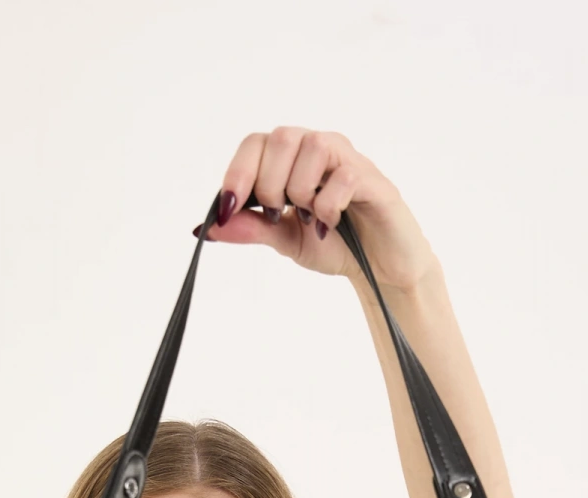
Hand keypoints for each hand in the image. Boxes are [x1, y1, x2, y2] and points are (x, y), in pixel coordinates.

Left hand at [200, 127, 440, 294]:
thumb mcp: (284, 240)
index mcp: (294, 159)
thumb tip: (207, 227)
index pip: (256, 143)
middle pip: (279, 138)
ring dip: (300, 189)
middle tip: (281, 215)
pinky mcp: (373, 180)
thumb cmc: (336, 246)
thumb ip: (251, 229)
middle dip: (269, 184)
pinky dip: (328, 204)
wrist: (380, 270)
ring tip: (311, 217)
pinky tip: (332, 224)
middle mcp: (320, 149)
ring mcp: (348, 160)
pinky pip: (343, 175)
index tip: (227, 208)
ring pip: (311, 146)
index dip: (236, 172)